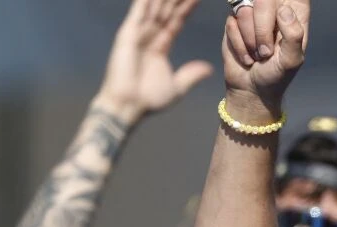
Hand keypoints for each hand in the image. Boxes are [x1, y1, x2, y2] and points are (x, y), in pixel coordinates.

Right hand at [94, 0, 212, 123]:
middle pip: (166, 8)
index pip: (177, 19)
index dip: (187, 6)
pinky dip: (145, 1)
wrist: (128, 106)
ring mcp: (137, 33)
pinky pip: (139, 12)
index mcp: (160, 46)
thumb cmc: (148, 100)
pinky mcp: (127, 34)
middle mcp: (148, 36)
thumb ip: (191, 75)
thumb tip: (208, 69)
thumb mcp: (177, 87)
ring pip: (154, 6)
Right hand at [222, 0, 309, 117]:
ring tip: (257, 55)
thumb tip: (284, 10)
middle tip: (266, 52)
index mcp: (294, 16)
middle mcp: (273, 10)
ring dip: (250, 40)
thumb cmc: (276, 75)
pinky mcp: (234, 22)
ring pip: (245, 10)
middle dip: (262, 29)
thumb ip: (293, 35)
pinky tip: (246, 55)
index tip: (280, 15)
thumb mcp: (292, 60)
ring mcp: (252, 14)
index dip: (287, 0)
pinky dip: (239, 45)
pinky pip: (232, 23)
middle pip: (265, 0)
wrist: (251, 89)